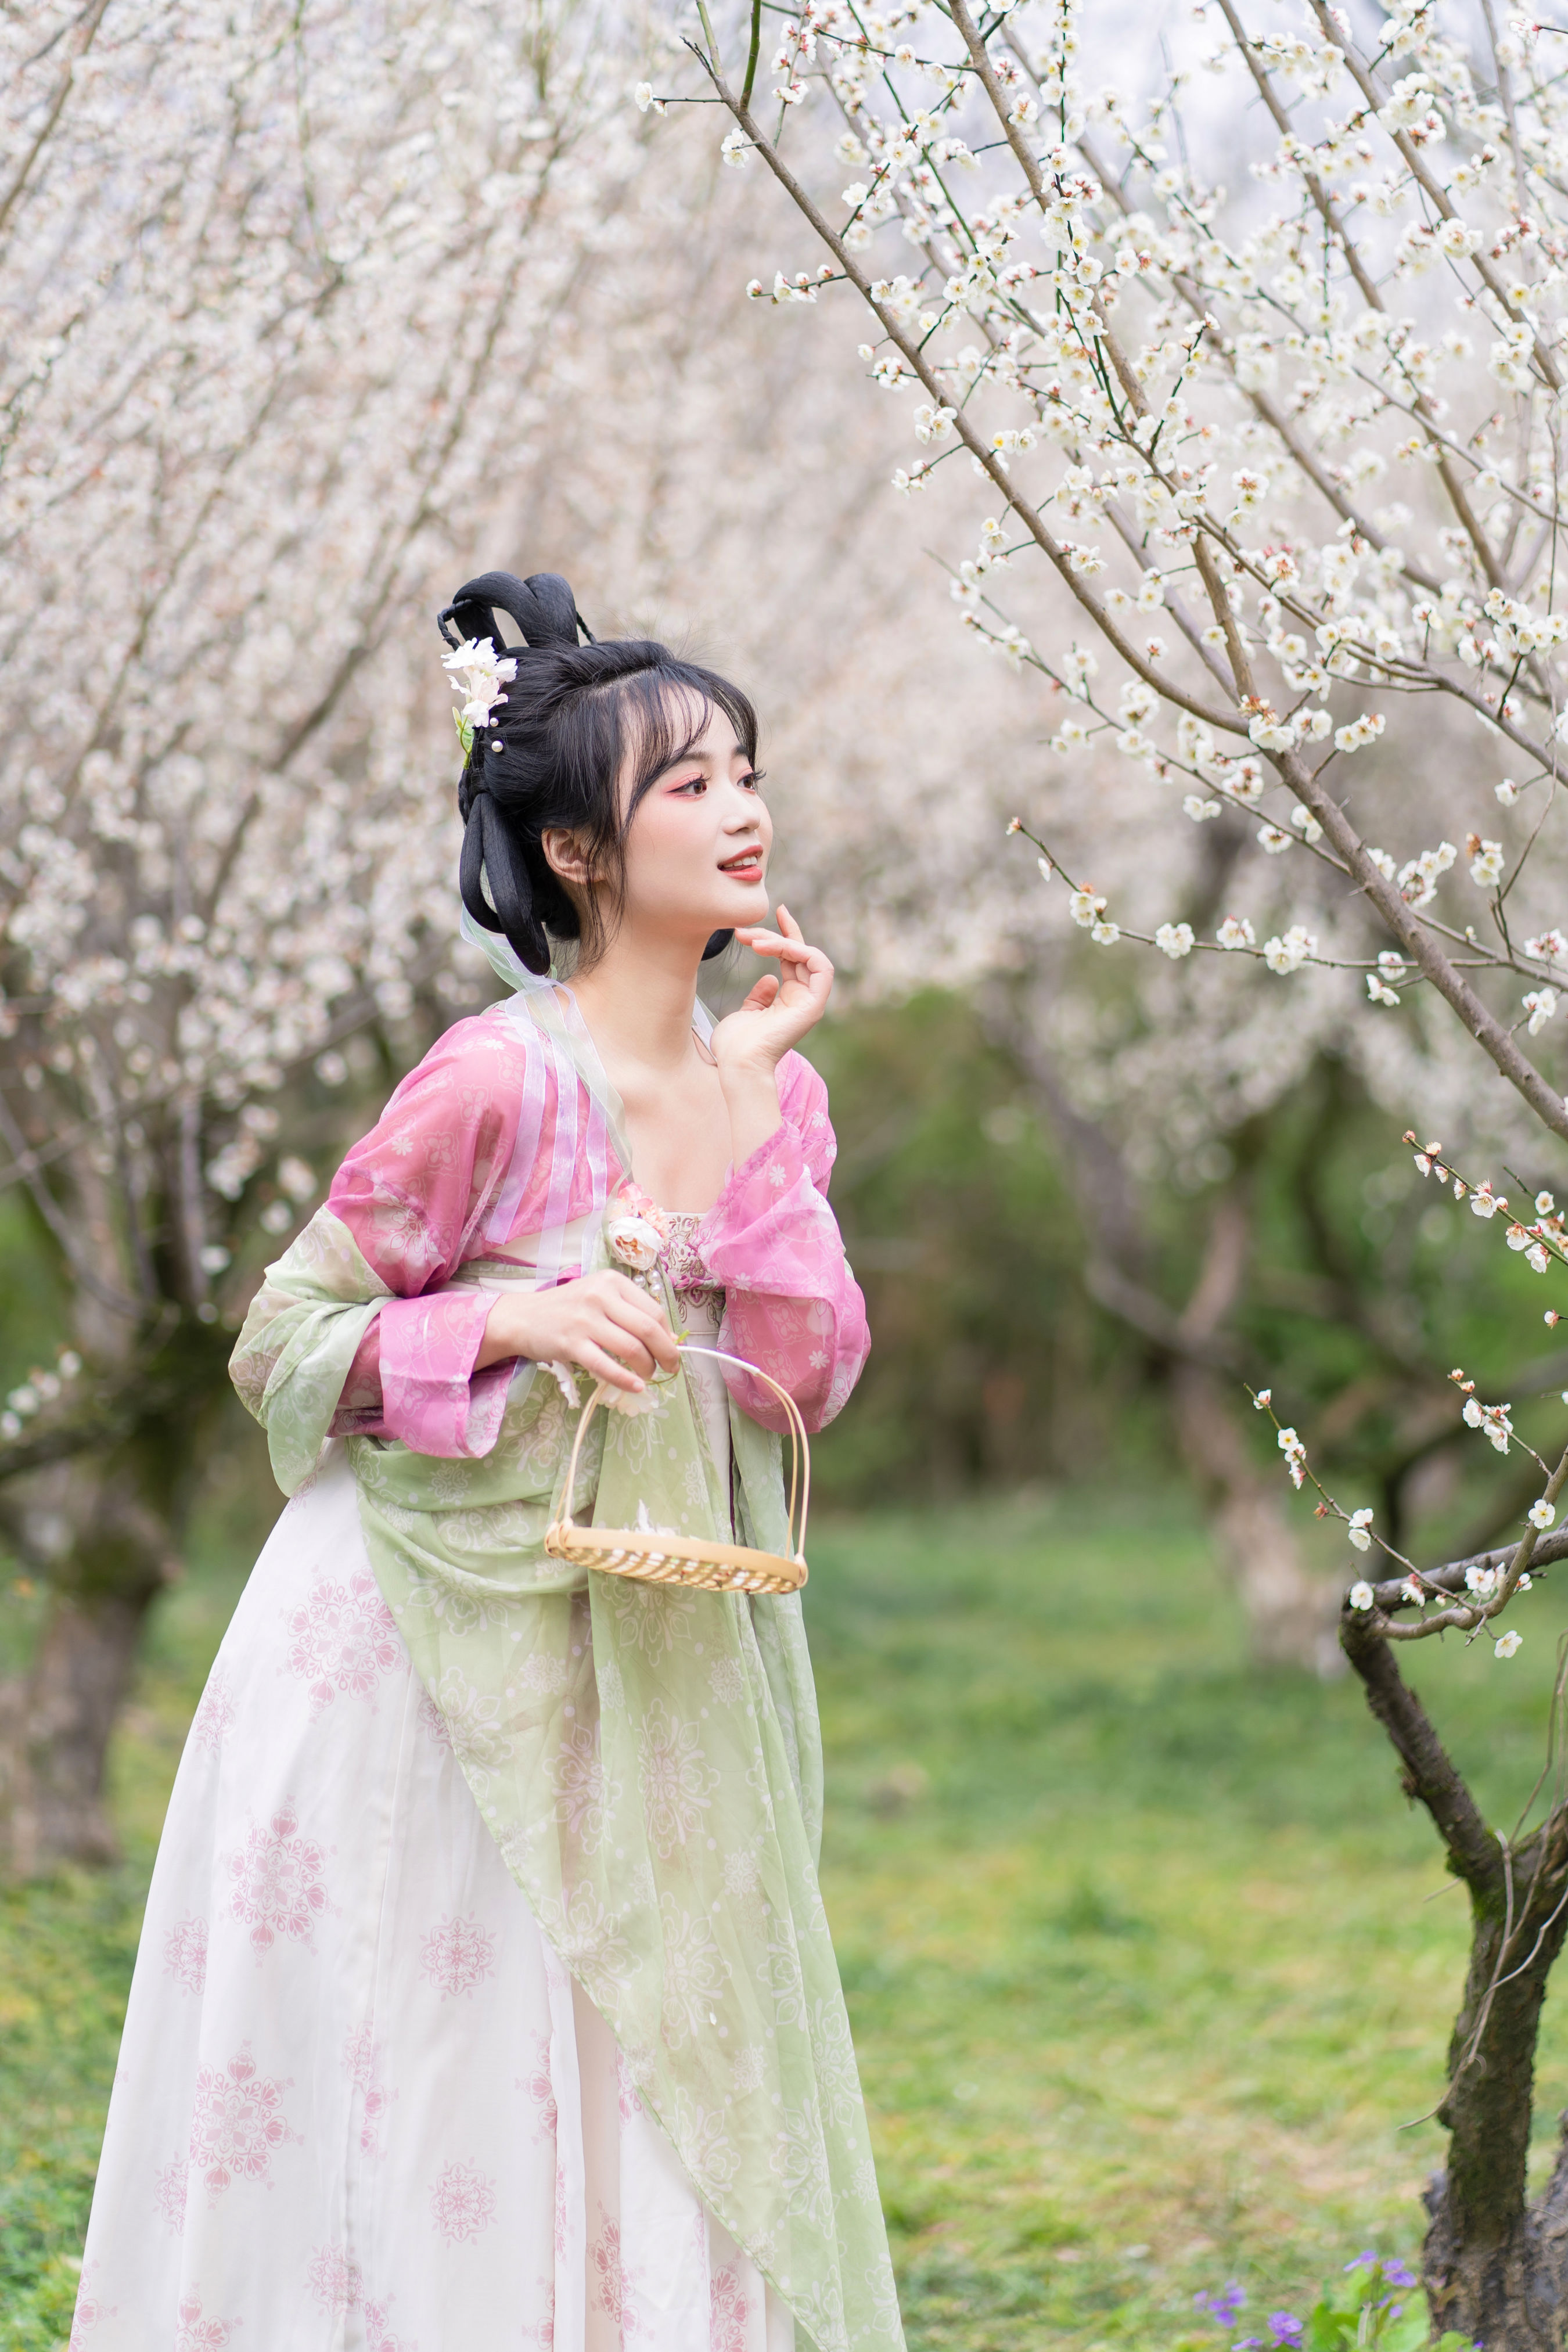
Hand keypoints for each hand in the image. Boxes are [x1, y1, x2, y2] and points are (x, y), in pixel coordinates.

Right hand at [475, 1271, 680, 1394]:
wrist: (523, 1317)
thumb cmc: (568, 1308)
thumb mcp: (600, 1297)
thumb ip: (630, 1311)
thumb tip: (668, 1338)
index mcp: (612, 1282)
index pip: (654, 1310)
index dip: (668, 1335)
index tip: (671, 1350)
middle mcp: (600, 1296)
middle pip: (648, 1329)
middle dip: (666, 1354)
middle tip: (671, 1368)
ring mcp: (584, 1319)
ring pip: (631, 1348)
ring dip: (647, 1368)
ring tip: (647, 1376)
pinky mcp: (571, 1343)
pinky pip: (605, 1366)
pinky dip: (625, 1379)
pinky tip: (635, 1386)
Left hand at [711, 905, 833, 1080]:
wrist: (738, 1064)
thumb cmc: (737, 1045)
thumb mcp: (746, 1012)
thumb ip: (759, 996)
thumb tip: (769, 978)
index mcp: (790, 1001)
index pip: (794, 958)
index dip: (787, 933)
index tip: (776, 911)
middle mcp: (803, 999)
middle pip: (800, 953)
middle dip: (775, 935)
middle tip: (745, 932)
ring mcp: (810, 1002)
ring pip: (809, 955)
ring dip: (783, 942)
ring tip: (754, 942)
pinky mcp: (814, 1005)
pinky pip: (820, 966)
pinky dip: (800, 951)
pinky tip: (773, 948)